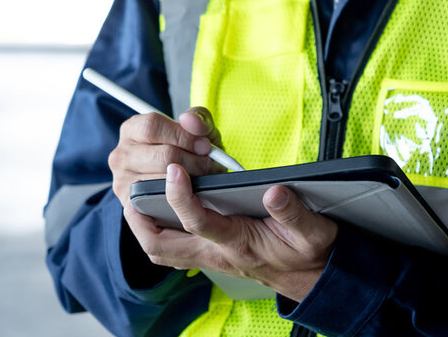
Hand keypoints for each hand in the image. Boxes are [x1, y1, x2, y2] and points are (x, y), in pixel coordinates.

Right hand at [109, 107, 225, 206]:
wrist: (184, 187)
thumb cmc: (188, 153)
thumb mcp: (196, 131)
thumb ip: (198, 119)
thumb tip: (189, 119)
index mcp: (132, 130)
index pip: (152, 126)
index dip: (183, 135)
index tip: (205, 145)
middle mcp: (121, 155)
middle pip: (163, 155)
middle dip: (194, 160)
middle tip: (210, 165)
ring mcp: (122, 181)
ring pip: (165, 181)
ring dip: (193, 181)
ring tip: (206, 179)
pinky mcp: (130, 205)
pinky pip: (161, 200)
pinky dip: (182, 198)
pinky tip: (193, 193)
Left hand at [123, 164, 338, 301]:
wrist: (311, 277)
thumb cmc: (308, 253)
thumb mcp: (314, 232)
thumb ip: (295, 214)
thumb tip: (275, 192)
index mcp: (239, 242)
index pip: (199, 223)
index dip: (182, 197)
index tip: (176, 170)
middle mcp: (216, 253)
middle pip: (162, 245)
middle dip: (140, 220)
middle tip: (134, 191)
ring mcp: (208, 256)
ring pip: (161, 250)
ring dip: (143, 226)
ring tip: (137, 199)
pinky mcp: (208, 254)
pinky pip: (170, 249)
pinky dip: (156, 231)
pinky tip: (156, 212)